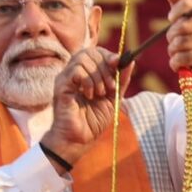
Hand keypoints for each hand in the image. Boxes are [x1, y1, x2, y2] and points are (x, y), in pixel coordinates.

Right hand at [41, 47, 133, 166]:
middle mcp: (74, 72)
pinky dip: (87, 81)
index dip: (109, 55)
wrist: (80, 140)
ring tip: (99, 93)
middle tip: (110, 86)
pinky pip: (76, 70)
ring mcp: (66, 78)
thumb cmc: (94, 120)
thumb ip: (121, 79)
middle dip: (105, 67)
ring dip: (97, 76)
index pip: (97, 52)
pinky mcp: (61, 86)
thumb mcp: (114, 97)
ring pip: (82, 59)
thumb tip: (131, 61)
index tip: (118, 64)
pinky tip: (89, 95)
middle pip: (90, 52)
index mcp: (87, 73)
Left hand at [165, 0, 191, 99]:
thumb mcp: (190, 16)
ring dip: (172, 49)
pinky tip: (178, 62)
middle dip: (172, 34)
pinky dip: (175, 62)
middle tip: (172, 38)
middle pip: (183, 25)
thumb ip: (180, 2)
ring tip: (175, 50)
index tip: (172, 18)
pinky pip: (182, 58)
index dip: (174, 12)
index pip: (187, 4)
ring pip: (181, 43)